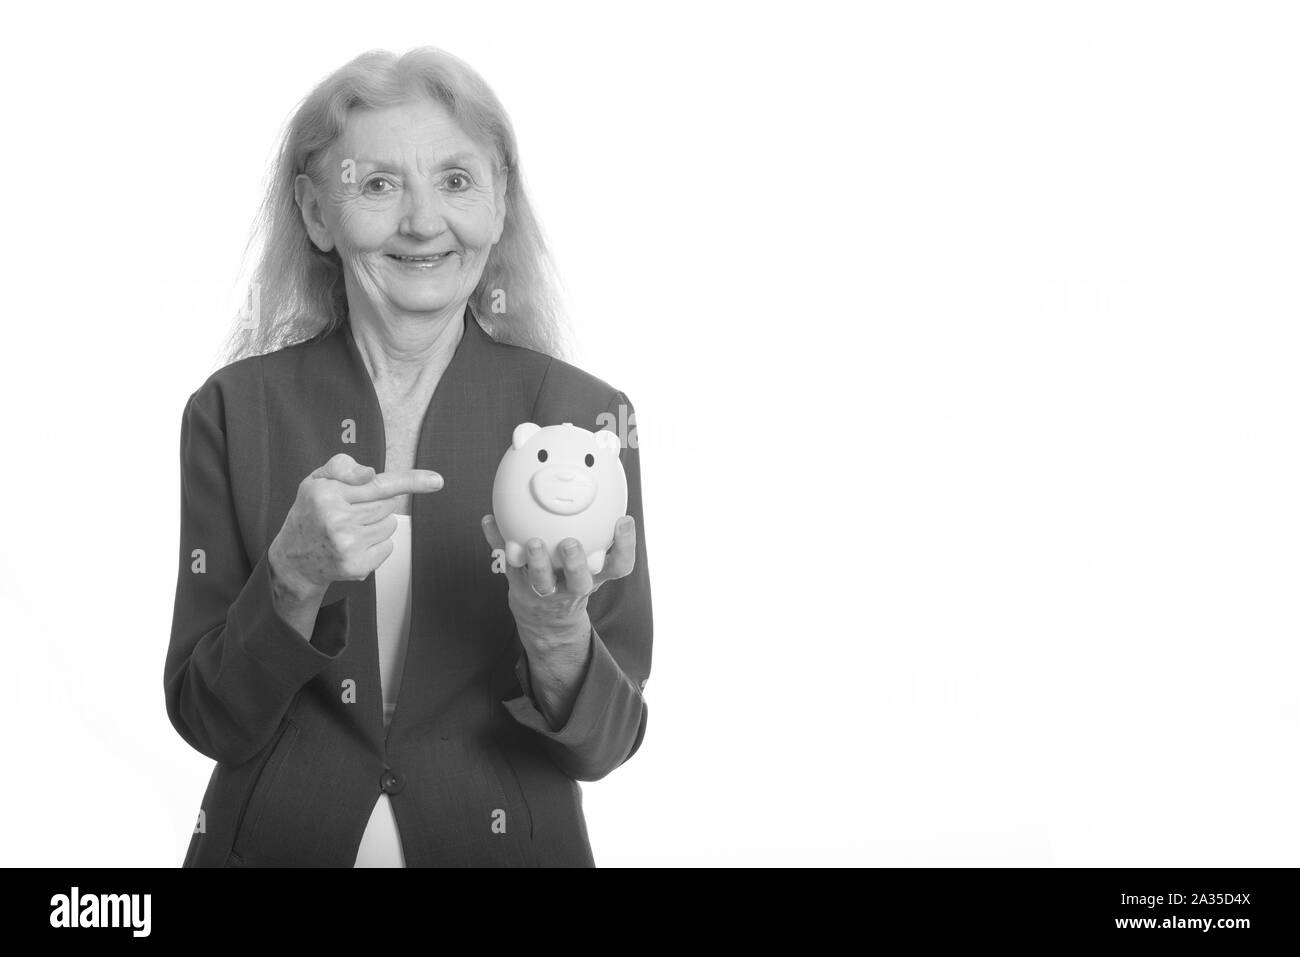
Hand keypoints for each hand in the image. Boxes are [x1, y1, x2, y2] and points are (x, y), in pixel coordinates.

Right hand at [269, 452, 442, 597]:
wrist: (293, 559)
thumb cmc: (310, 513)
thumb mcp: (316, 481)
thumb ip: (342, 467)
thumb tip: (370, 474)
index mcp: (326, 494)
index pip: (377, 484)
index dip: (411, 481)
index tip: (437, 481)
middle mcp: (336, 520)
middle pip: (387, 504)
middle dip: (375, 504)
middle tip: (351, 510)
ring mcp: (348, 546)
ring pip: (390, 525)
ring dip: (376, 524)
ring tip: (350, 528)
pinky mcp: (357, 566)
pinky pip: (388, 546)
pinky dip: (377, 544)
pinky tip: (354, 544)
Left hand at [480, 515, 636, 643]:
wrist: (548, 618)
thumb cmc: (573, 574)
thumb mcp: (594, 555)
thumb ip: (599, 524)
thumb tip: (604, 470)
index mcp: (596, 575)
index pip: (619, 565)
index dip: (626, 546)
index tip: (624, 519)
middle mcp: (573, 585)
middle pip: (579, 581)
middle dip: (575, 564)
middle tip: (570, 543)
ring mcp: (545, 589)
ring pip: (541, 580)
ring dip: (536, 562)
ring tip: (532, 542)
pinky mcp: (519, 586)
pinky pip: (506, 563)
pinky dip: (497, 541)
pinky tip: (489, 520)